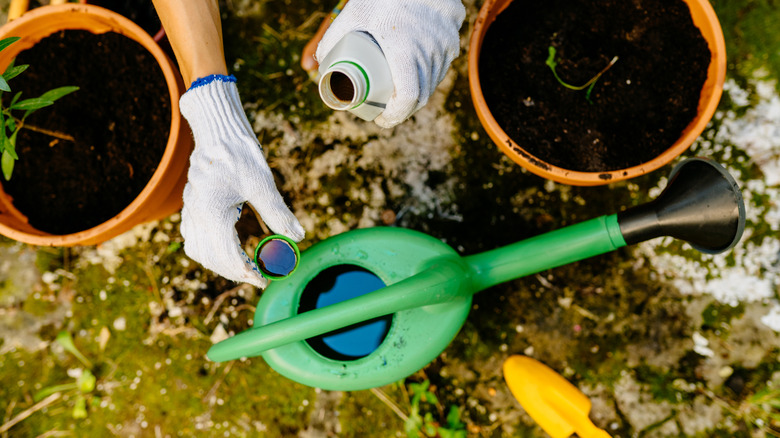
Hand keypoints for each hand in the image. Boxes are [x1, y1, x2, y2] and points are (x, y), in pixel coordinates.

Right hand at [178, 75, 304, 287]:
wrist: (217, 127)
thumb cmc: (240, 152)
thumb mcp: (263, 183)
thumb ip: (278, 213)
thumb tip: (298, 237)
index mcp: (212, 213)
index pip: (227, 257)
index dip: (247, 274)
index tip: (265, 280)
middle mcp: (197, 215)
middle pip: (211, 259)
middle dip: (234, 272)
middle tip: (259, 277)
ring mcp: (190, 209)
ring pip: (197, 250)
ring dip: (219, 263)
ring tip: (244, 267)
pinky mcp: (192, 203)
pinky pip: (193, 236)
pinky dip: (208, 249)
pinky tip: (226, 248)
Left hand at [316, 0, 465, 127]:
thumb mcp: (354, 13)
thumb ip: (332, 37)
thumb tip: (314, 65)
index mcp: (405, 51)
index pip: (406, 98)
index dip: (394, 116)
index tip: (382, 120)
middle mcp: (429, 52)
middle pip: (420, 96)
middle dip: (402, 110)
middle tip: (385, 111)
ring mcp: (444, 48)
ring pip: (433, 84)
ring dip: (418, 96)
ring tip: (399, 98)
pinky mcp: (452, 42)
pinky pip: (442, 69)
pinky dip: (430, 79)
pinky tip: (419, 81)